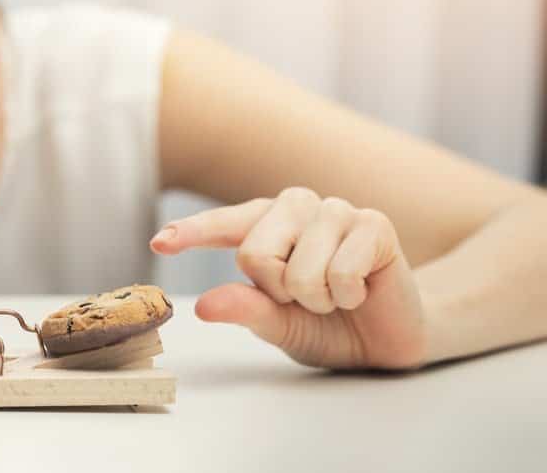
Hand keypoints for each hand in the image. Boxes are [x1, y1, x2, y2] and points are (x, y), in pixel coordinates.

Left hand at [150, 188, 425, 368]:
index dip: (191, 233)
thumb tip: (203, 305)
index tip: (159, 242)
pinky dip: (347, 294)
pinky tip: (360, 291)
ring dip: (317, 298)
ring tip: (334, 296)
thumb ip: (246, 309)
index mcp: (266, 225)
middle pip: (254, 253)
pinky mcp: (373, 223)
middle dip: (278, 292)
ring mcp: (335, 211)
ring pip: (300, 267)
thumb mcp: (279, 324)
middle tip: (305, 299)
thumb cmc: (327, 324)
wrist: (387, 339)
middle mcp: (296, 207)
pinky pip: (342, 269)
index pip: (224, 225)